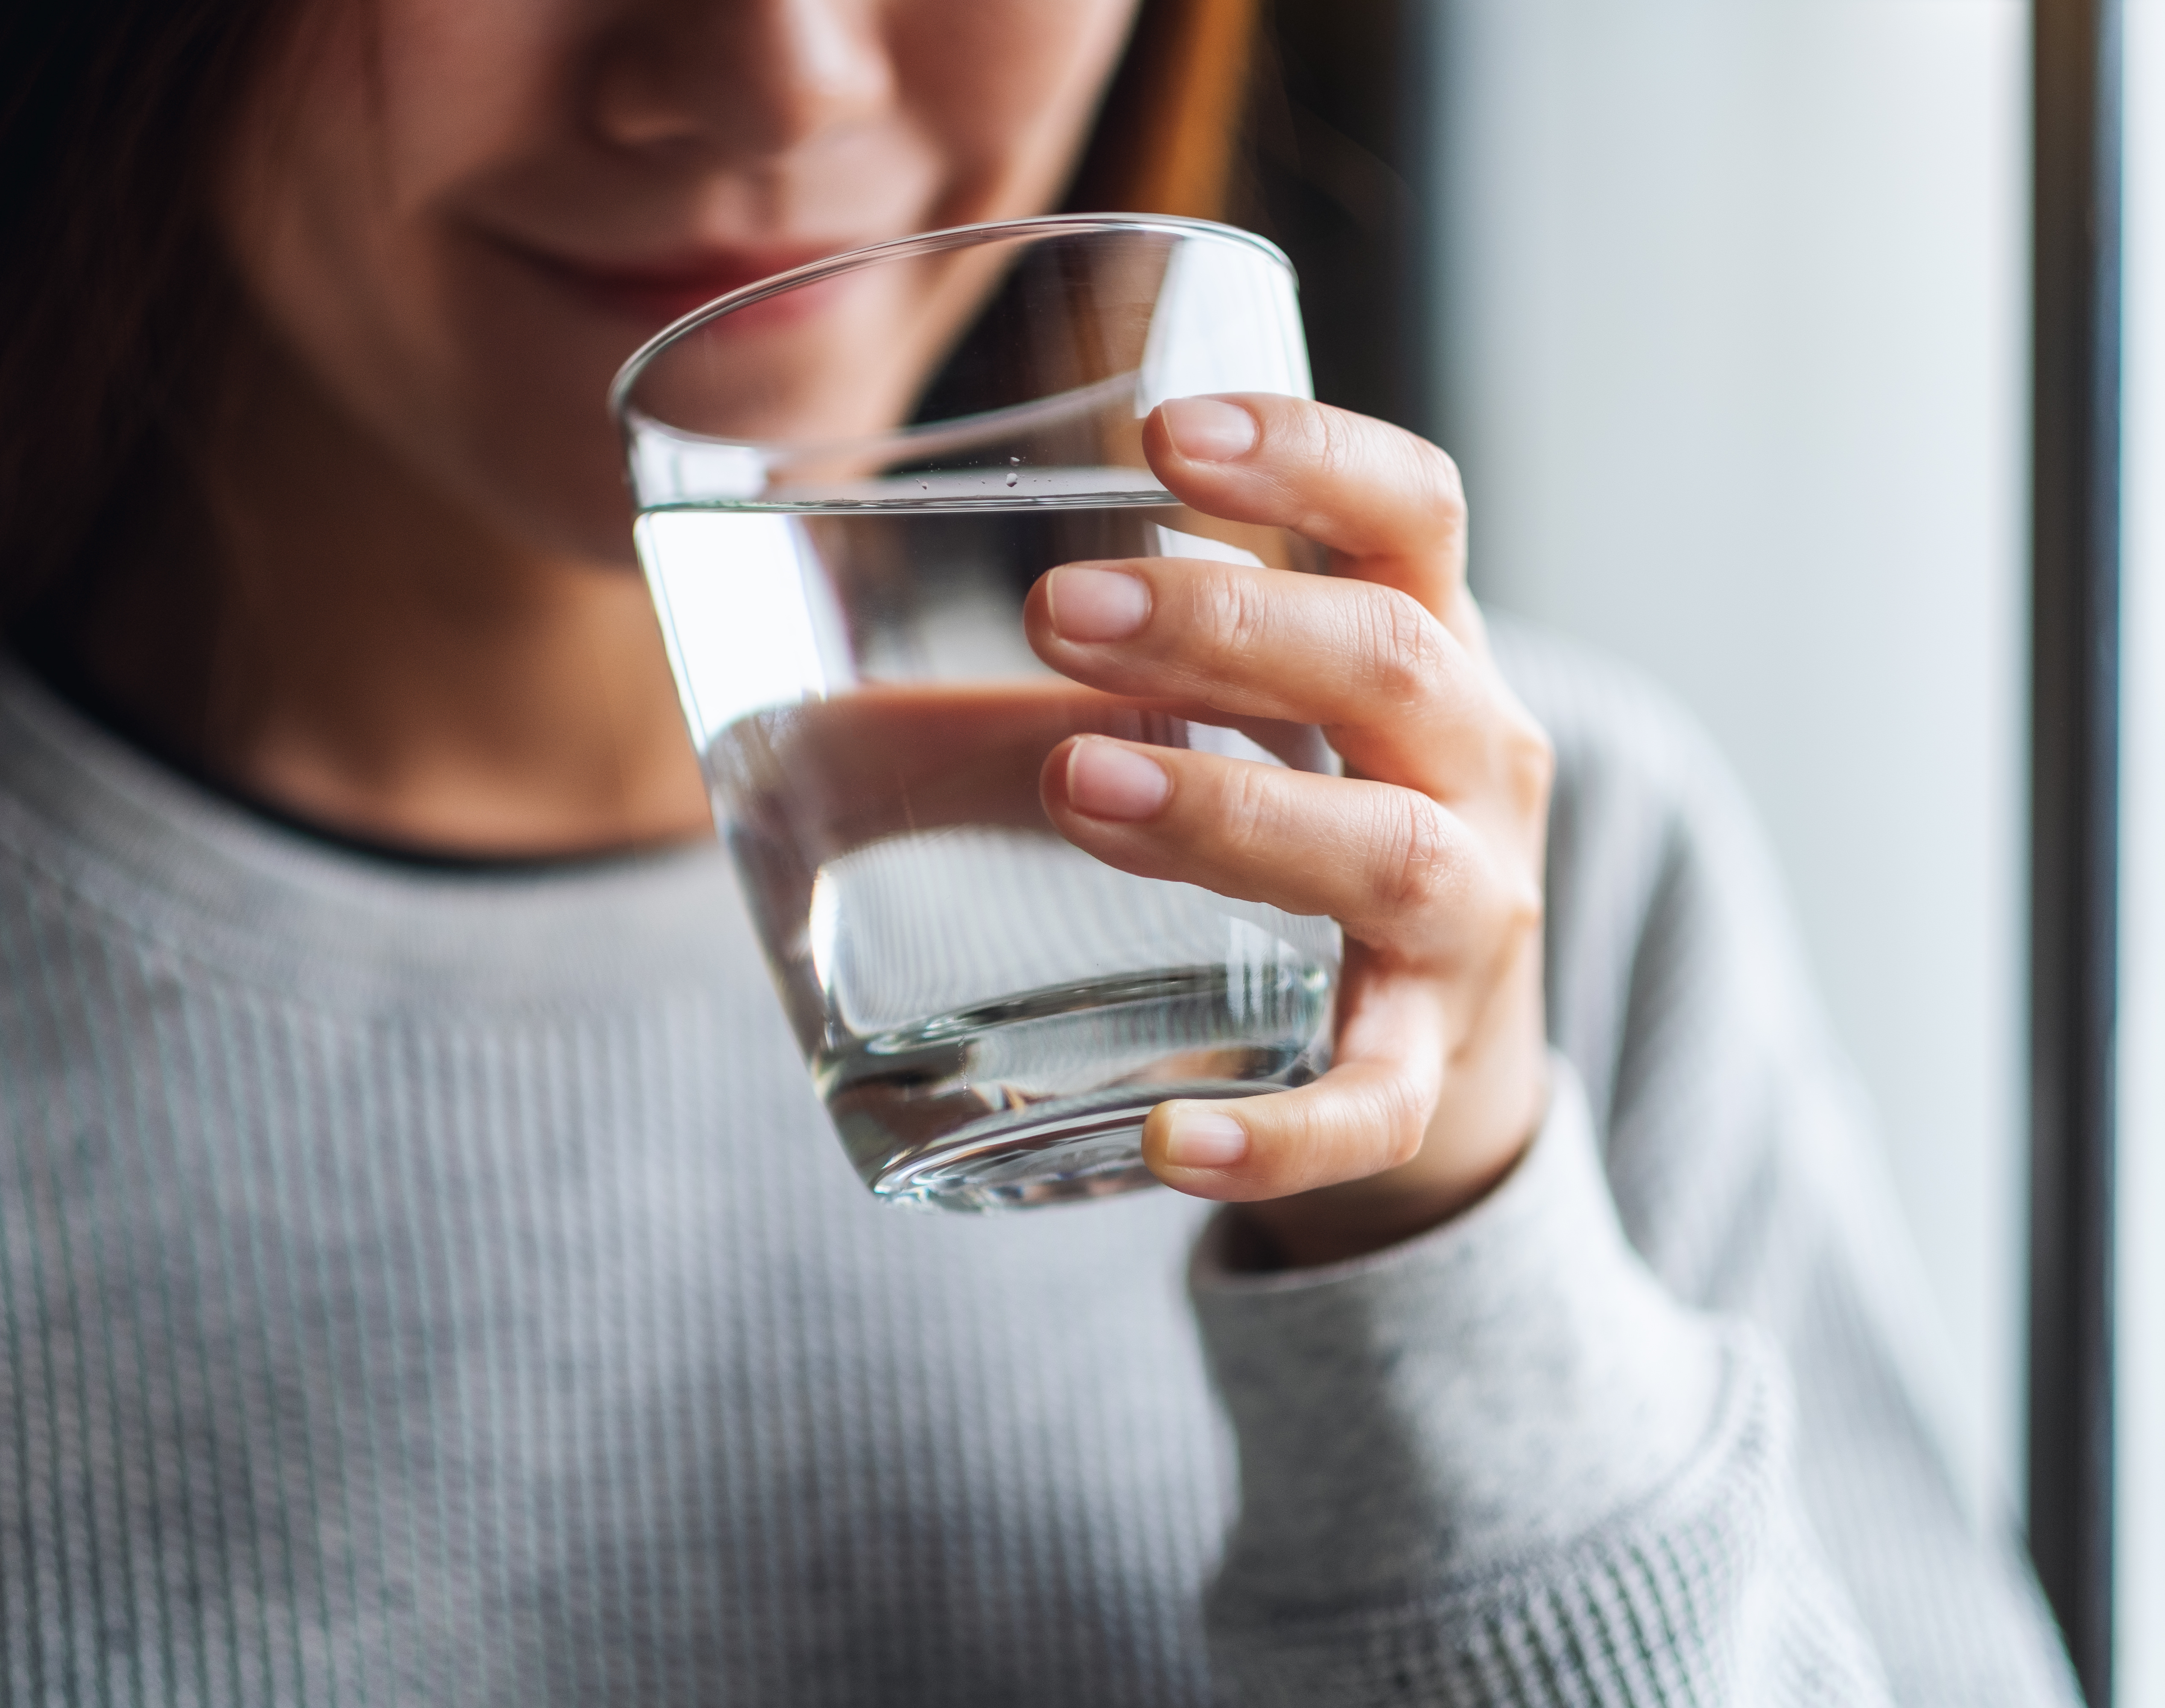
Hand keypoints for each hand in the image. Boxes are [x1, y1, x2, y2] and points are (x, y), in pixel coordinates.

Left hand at [1023, 393, 1553, 1268]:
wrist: (1437, 1065)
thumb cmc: (1302, 840)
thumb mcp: (1243, 730)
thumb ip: (1084, 685)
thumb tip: (811, 671)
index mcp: (1425, 651)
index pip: (1411, 512)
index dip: (1309, 456)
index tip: (1166, 431)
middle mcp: (1474, 767)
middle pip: (1392, 662)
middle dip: (1230, 627)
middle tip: (1061, 608)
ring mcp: (1467, 921)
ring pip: (1387, 854)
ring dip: (1235, 814)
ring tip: (1080, 785)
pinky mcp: (1428, 1073)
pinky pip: (1375, 1105)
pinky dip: (1284, 1130)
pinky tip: (1176, 1141)